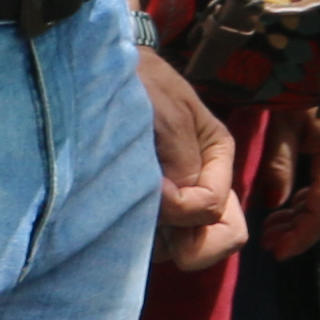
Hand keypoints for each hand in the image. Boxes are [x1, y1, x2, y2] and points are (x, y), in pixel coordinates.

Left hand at [141, 45, 246, 277]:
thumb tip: (180, 213)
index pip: (213, 209)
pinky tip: (118, 218)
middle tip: (151, 229)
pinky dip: (140, 238)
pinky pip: (157, 242)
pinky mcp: (149, 207)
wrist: (101, 71)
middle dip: (187, 244)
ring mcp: (176, 198)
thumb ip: (183, 165)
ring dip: (156, 240)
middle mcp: (203, 181)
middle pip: (217, 238)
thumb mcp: (168, 116)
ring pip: (182, 247)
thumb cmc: (138, 85)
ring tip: (126, 212)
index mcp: (218, 156)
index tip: (151, 187)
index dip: (181, 209)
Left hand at [264, 102, 319, 260]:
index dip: (301, 238)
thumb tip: (275, 204)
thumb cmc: (306, 75)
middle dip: (303, 228)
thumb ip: (281, 165)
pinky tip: (309, 197)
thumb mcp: (285, 120)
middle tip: (271, 235)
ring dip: (314, 210)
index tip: (275, 250)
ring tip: (281, 216)